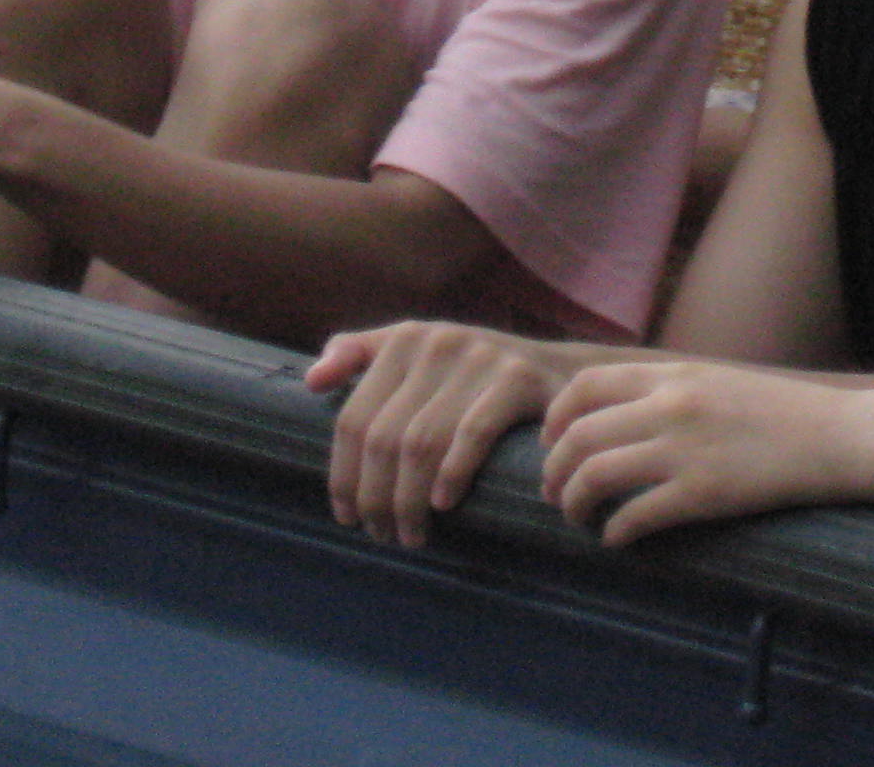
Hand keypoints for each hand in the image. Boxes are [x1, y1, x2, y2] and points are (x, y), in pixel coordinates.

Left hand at [312, 321, 577, 547]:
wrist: (562, 374)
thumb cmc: (476, 378)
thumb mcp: (419, 354)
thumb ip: (362, 356)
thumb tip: (311, 381)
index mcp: (404, 339)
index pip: (354, 417)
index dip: (343, 474)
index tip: (347, 516)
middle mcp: (436, 342)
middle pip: (383, 437)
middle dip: (375, 497)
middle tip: (381, 534)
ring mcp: (479, 358)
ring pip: (420, 442)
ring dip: (408, 500)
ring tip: (411, 534)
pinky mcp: (518, 378)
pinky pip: (472, 434)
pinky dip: (452, 473)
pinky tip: (444, 504)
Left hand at [539, 359, 859, 545]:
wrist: (838, 434)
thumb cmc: (780, 411)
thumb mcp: (716, 380)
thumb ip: (669, 389)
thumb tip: (622, 414)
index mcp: (671, 374)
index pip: (585, 388)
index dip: (555, 419)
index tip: (549, 444)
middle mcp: (668, 405)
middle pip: (579, 435)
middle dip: (553, 469)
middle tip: (551, 492)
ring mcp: (684, 449)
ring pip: (595, 475)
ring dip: (573, 501)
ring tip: (575, 517)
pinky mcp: (703, 493)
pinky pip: (636, 515)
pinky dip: (614, 532)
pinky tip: (616, 540)